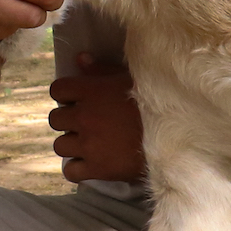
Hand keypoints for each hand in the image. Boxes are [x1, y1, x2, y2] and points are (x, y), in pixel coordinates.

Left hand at [49, 53, 144, 182]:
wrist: (175, 135)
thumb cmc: (156, 102)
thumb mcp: (131, 78)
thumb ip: (102, 69)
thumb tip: (80, 59)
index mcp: (91, 91)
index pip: (58, 90)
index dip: (66, 95)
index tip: (77, 100)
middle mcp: (84, 116)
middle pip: (55, 119)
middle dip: (68, 121)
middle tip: (85, 124)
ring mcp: (88, 144)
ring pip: (60, 145)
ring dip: (72, 144)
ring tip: (88, 144)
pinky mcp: (97, 168)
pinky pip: (71, 171)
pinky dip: (77, 168)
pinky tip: (88, 164)